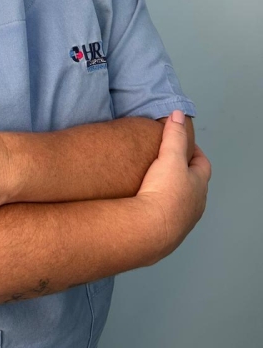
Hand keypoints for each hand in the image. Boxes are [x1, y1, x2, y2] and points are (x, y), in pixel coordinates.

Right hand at [136, 111, 210, 259]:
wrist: (149, 230)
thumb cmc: (164, 193)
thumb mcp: (170, 157)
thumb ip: (174, 135)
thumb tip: (178, 114)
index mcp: (199, 185)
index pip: (202, 164)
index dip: (193, 151)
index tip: (181, 142)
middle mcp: (194, 204)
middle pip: (192, 183)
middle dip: (181, 171)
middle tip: (165, 160)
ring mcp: (181, 220)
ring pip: (179, 200)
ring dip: (170, 190)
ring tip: (153, 180)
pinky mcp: (165, 232)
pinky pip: (164, 214)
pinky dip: (158, 205)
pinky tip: (145, 202)